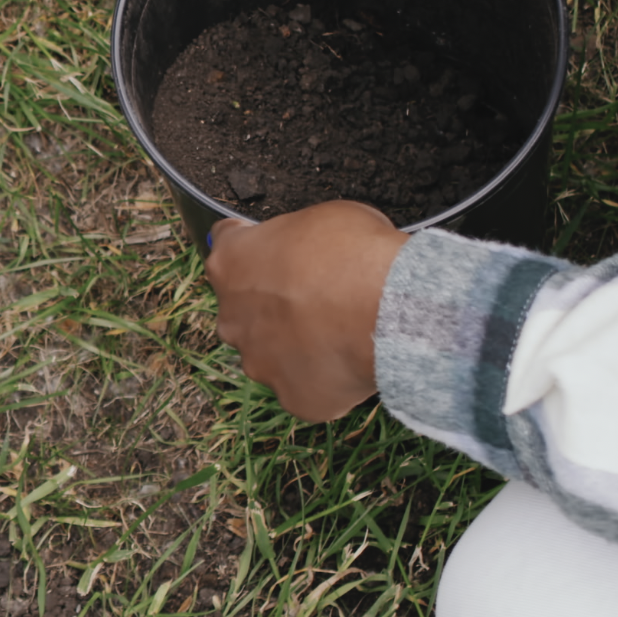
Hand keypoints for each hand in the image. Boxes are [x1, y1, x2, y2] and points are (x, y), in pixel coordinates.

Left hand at [205, 201, 409, 420]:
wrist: (389, 311)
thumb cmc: (356, 255)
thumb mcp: (322, 218)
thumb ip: (296, 238)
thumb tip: (304, 247)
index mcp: (231, 264)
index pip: (228, 248)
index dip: (255, 248)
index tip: (271, 250)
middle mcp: (232, 318)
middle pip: (245, 310)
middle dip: (273, 306)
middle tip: (316, 299)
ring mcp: (259, 363)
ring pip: (270, 355)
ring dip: (295, 346)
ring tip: (337, 334)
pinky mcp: (292, 397)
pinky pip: (304, 388)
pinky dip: (323, 379)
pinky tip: (348, 362)